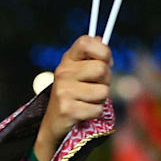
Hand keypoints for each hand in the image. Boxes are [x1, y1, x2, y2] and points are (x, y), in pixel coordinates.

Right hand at [33, 36, 111, 160]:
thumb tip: (102, 39)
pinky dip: (95, 112)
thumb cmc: (73, 93)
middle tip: (96, 86)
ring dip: (101, 99)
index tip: (105, 61)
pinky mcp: (68, 109)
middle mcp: (63, 72)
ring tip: (88, 100)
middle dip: (106, 80)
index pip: (86, 42)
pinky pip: (98, 109)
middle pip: (102, 69)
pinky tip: (83, 112)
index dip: (102, 50)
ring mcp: (63, 91)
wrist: (54, 122)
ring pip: (103, 91)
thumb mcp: (79, 71)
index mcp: (68, 59)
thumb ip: (92, 56)